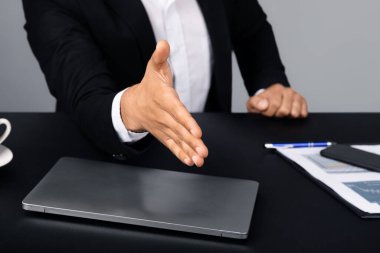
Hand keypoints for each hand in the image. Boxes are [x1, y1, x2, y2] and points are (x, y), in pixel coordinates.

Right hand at [120, 41, 207, 166]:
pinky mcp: (163, 135)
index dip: (186, 122)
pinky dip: (180, 154)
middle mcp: (163, 115)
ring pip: (176, 140)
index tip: (197, 132)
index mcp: (163, 99)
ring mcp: (163, 127)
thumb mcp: (153, 68)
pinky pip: (171, 145)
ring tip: (199, 160)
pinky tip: (189, 162)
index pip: (176, 111)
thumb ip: (159, 57)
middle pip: (178, 130)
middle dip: (191, 142)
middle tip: (203, 151)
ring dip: (188, 151)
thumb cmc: (149, 85)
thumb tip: (163, 43)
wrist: (133, 104)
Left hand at [246, 84, 307, 117]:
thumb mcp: (253, 103)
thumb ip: (255, 103)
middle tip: (274, 113)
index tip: (266, 112)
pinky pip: (303, 114)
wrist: (270, 102)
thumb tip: (264, 105)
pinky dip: (296, 117)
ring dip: (287, 117)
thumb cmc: (262, 104)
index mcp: (276, 89)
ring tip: (281, 114)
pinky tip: (289, 115)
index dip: (269, 112)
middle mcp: (288, 91)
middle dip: (277, 115)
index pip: (274, 105)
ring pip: (294, 113)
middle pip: (285, 111)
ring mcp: (296, 96)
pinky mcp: (303, 103)